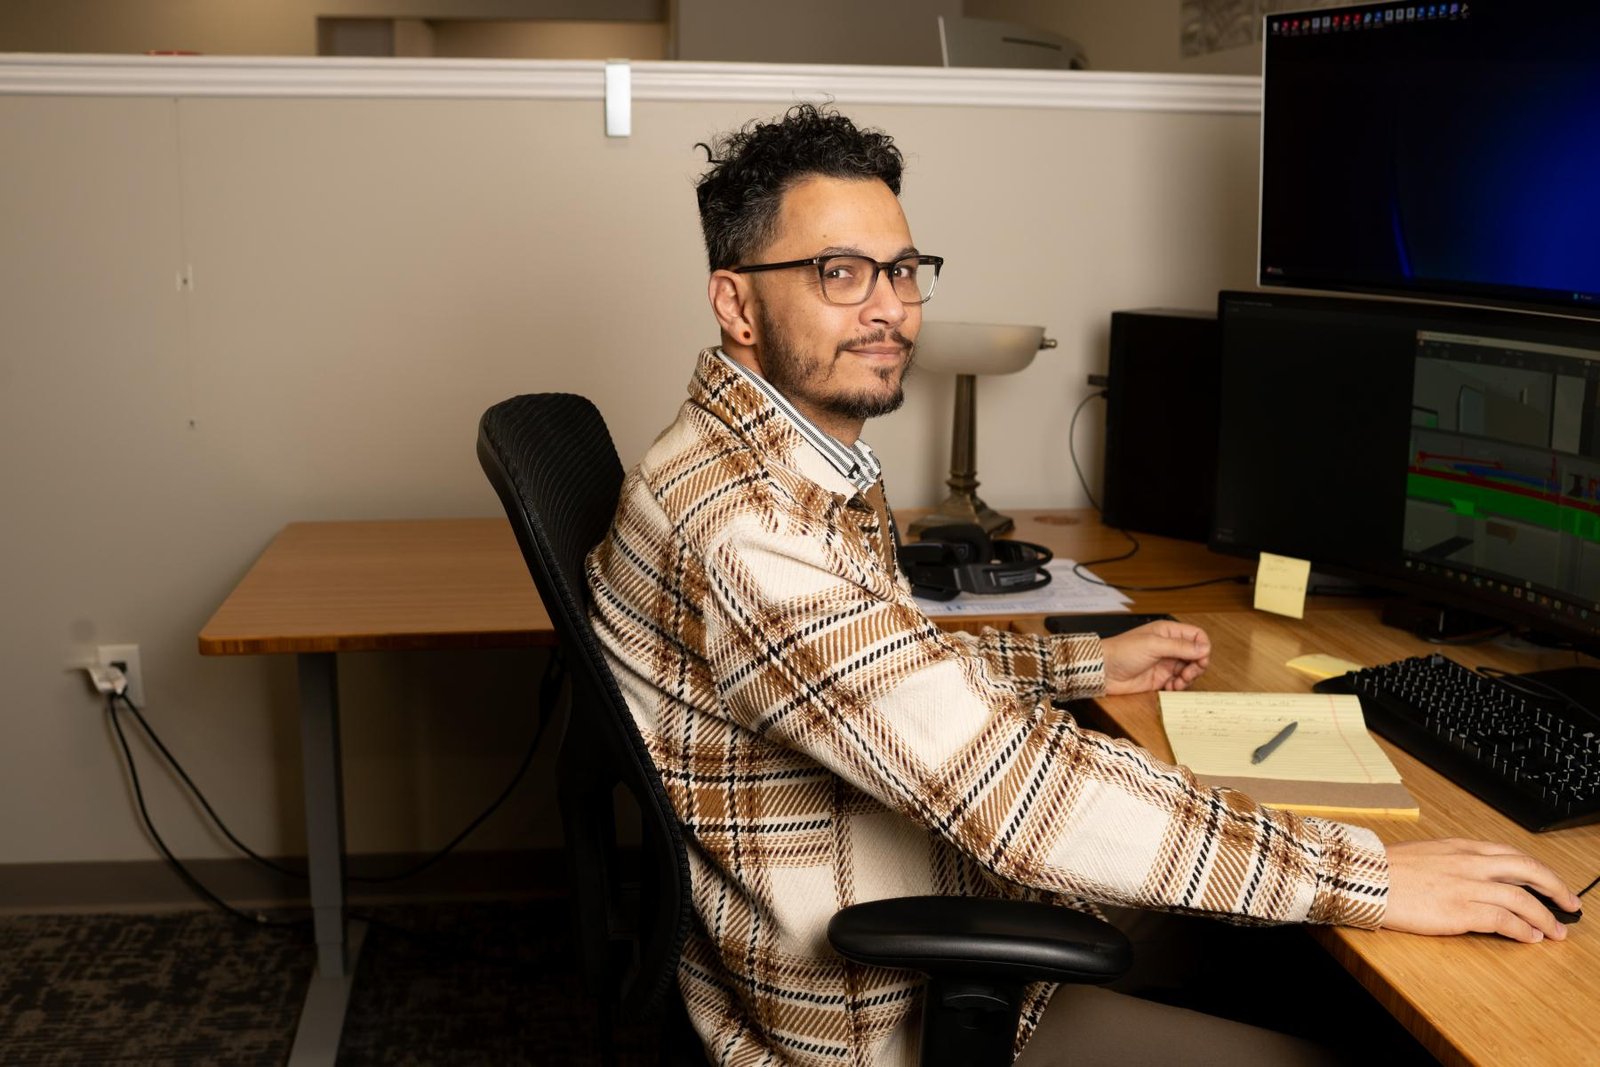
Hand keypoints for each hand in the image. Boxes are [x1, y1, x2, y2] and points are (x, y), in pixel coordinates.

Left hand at [1101, 620, 1210, 694]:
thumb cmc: (1122, 651)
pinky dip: (1178, 687)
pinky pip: (1177, 683)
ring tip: (1178, 682)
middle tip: (1188, 673)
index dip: (1202, 647)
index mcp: (1168, 632)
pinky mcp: (1159, 679)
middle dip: (1197, 665)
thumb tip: (1204, 648)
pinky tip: (1170, 687)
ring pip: (1188, 670)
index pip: (1196, 636)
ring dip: (1188, 678)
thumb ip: (1180, 647)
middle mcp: (1168, 647)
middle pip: (1195, 655)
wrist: (1103, 671)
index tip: (1201, 658)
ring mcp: (1165, 664)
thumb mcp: (1153, 645)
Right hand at [1382, 838, 1580, 942]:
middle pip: (1529, 871)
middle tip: (1569, 904)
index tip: (1549, 882)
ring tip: (1554, 931)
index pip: (1513, 855)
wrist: (1364, 879)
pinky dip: (1522, 930)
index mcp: (1461, 847)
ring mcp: (1467, 886)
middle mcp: (1470, 863)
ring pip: (1523, 900)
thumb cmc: (1387, 870)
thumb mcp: (1427, 854)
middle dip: (1556, 889)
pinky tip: (1529, 938)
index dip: (1538, 871)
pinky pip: (1505, 921)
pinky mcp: (1461, 911)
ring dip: (1545, 918)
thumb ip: (1454, 862)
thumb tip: (1473, 877)